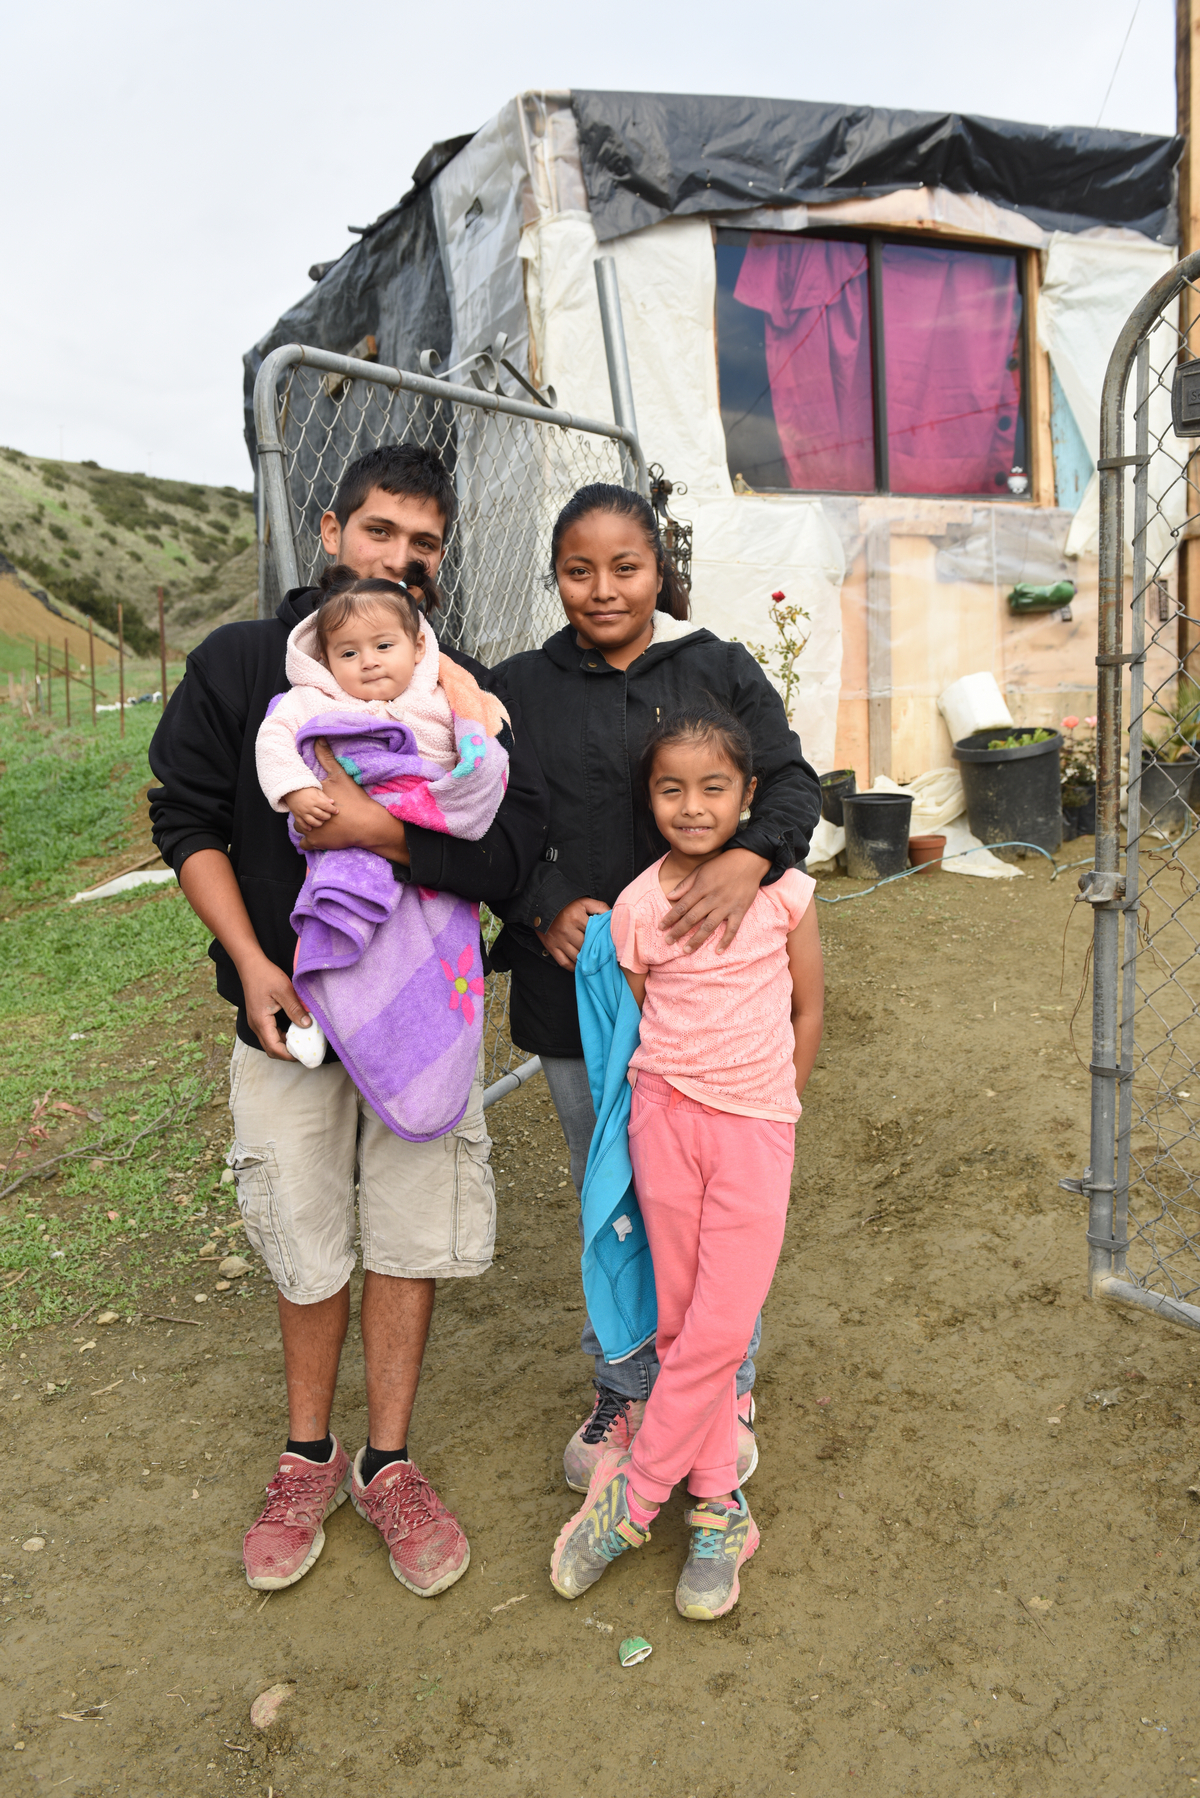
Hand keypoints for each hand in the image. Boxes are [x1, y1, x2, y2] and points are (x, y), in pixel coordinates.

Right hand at [239, 954, 311, 1059]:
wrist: (250, 965)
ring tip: (302, 1043)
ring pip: (270, 1042)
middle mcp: (255, 1025)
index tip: (304, 1055)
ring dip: (284, 1046)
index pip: (274, 1048)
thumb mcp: (284, 991)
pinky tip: (294, 1032)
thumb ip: (295, 1009)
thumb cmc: (266, 975)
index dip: (289, 1055)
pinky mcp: (258, 1018)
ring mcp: (255, 1022)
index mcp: (261, 1021)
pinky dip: (281, 1037)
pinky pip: (269, 1034)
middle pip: (271, 1049)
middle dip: (287, 1054)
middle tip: (305, 1051)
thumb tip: (307, 1025)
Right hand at [284, 786, 337, 831]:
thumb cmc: (306, 789)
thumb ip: (324, 797)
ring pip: (312, 822)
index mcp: (314, 799)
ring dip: (319, 823)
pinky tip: (311, 828)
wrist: (291, 790)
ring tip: (322, 821)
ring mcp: (302, 812)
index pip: (326, 806)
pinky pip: (301, 824)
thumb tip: (333, 802)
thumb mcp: (316, 790)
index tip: (337, 811)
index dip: (333, 810)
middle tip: (329, 816)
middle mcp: (309, 807)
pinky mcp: (296, 815)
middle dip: (327, 817)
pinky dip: (306, 827)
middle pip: (320, 815)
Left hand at [297, 742, 408, 862]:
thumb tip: (318, 739)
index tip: (309, 797)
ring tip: (317, 822)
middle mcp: (306, 813)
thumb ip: (326, 758)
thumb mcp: (340, 776)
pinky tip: (317, 836)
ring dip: (305, 825)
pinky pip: (304, 844)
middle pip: (297, 811)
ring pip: (299, 827)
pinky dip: (309, 841)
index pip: (297, 795)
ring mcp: (310, 829)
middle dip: (304, 810)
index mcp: (310, 796)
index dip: (303, 796)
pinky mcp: (315, 842)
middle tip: (316, 809)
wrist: (367, 824)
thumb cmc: (354, 799)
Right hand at [536, 897, 610, 969]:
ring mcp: (558, 940)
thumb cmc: (566, 904)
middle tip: (604, 955)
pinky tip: (579, 965)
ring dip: (585, 960)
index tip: (611, 945)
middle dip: (595, 951)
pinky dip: (573, 967)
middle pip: (586, 947)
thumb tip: (613, 917)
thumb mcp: (584, 901)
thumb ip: (600, 907)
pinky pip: (564, 962)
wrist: (542, 904)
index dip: (603, 940)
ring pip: (576, 957)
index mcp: (576, 918)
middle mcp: (567, 930)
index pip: (594, 933)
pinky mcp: (551, 947)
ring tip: (593, 961)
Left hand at [661, 848, 770, 952]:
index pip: (682, 906)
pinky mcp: (739, 910)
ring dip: (697, 939)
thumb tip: (669, 896)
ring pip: (709, 926)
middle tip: (668, 941)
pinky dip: (726, 940)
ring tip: (686, 950)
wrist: (748, 860)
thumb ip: (685, 884)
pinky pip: (732, 928)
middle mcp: (713, 899)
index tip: (661, 927)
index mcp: (701, 888)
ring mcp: (727, 906)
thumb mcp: (701, 869)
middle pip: (692, 918)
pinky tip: (718, 951)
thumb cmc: (722, 864)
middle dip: (679, 931)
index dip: (670, 918)